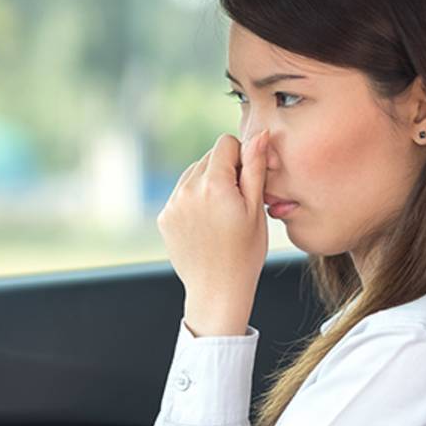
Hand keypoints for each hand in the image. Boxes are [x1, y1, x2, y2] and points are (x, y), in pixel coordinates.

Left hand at [157, 130, 269, 335]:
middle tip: (235, 204)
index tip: (246, 184)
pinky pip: (181, 194)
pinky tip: (206, 225)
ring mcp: (173, 204)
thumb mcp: (256, 209)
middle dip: (224, 171)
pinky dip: (194, 201)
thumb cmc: (244, 253)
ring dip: (208, 184)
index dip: (241, 159)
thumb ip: (255, 167)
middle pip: (208, 157)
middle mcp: (187, 189)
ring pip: (193, 174)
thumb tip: (260, 134)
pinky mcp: (165, 217)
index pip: (225, 144)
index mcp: (214, 184)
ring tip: (220, 216)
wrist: (217, 290)